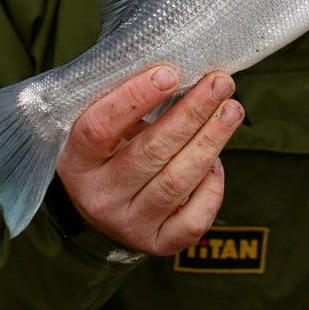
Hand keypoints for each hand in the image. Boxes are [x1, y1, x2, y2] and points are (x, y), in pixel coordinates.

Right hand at [55, 66, 243, 254]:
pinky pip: (193, 220)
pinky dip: (211, 188)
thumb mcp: (101, 125)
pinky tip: (217, 161)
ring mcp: (128, 224)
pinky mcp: (157, 243)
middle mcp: (100, 197)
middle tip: (220, 83)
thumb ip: (126, 101)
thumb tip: (175, 66)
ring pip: (175, 183)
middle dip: (191, 114)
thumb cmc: (108, 151)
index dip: (134, 99)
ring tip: (232, 110)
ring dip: (210, 142)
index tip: (168, 72)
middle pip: (149, 153)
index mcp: (77, 161)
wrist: (99, 210)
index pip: (100, 128)